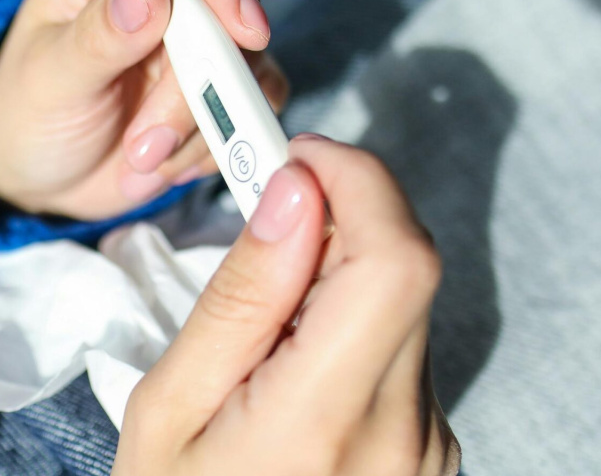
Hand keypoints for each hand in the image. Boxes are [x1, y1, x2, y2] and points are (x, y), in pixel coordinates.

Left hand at [0, 0, 287, 219]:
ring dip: (199, 129)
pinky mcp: (215, 90)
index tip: (244, 31)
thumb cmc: (28, 114)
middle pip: (219, 15)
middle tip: (147, 146)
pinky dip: (213, 147)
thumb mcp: (51, 77)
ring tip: (139, 161)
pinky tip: (166, 166)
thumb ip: (99, 35)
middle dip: (194, 91)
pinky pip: (249, 110)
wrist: (39, 179)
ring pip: (242, 69)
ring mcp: (193, 44)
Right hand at [112, 135, 459, 475]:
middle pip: (406, 270)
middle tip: (264, 213)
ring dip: (340, 278)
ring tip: (264, 325)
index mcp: (324, 421)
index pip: (396, 259)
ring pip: (404, 306)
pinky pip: (402, 351)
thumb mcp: (168, 411)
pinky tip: (292, 365)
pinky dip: (351, 327)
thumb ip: (239, 299)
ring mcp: (429, 448)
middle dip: (339, 217)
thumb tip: (293, 195)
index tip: (296, 155)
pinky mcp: (432, 450)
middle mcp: (404, 434)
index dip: (358, 181)